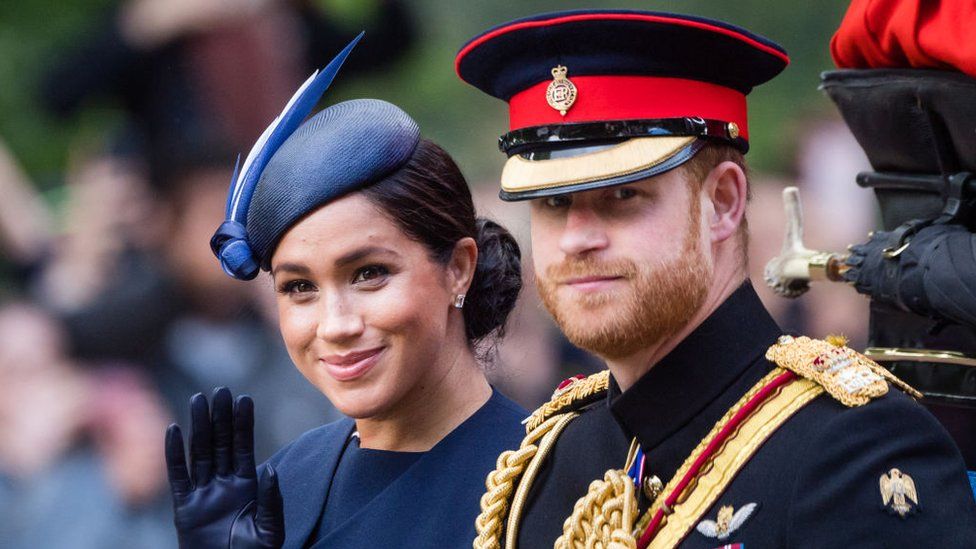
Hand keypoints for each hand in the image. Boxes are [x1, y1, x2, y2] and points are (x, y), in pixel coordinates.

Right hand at [166, 387, 283, 548]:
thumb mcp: (269, 530)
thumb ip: (270, 500)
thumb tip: (269, 470)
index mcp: (247, 486)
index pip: (244, 447)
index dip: (243, 423)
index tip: (244, 399)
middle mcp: (224, 485)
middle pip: (220, 443)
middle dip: (220, 417)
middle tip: (220, 389)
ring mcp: (203, 494)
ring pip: (199, 453)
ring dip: (198, 426)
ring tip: (198, 399)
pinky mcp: (184, 508)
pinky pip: (177, 477)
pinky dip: (174, 454)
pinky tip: (173, 430)